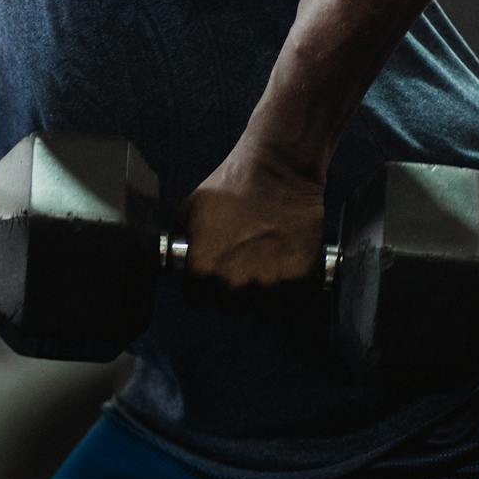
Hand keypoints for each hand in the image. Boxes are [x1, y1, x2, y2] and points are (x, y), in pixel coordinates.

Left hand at [178, 142, 327, 288]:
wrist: (277, 171)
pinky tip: (280, 254)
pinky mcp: (298, 277)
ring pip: (259, 302)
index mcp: (203, 270)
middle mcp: (235, 283)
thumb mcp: (188, 212)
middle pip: (228, 306)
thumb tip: (179, 261)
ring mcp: (269, 283)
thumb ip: (184, 246)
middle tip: (239, 263)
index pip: (197, 301)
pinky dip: (285, 278)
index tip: (211, 277)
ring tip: (260, 256)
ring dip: (258, 286)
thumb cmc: (232, 186)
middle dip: (230, 290)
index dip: (202, 288)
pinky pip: (288, 291)